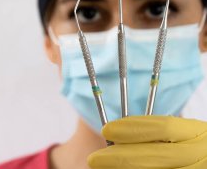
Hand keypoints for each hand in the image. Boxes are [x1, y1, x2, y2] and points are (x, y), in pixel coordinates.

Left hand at [88, 116, 206, 168]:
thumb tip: (113, 134)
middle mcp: (199, 154)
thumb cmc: (186, 145)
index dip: (132, 128)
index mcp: (196, 132)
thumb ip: (153, 132)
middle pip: (154, 156)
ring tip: (103, 168)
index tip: (106, 130)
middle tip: (94, 159)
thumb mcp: (180, 133)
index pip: (163, 127)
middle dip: (120, 157)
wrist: (203, 162)